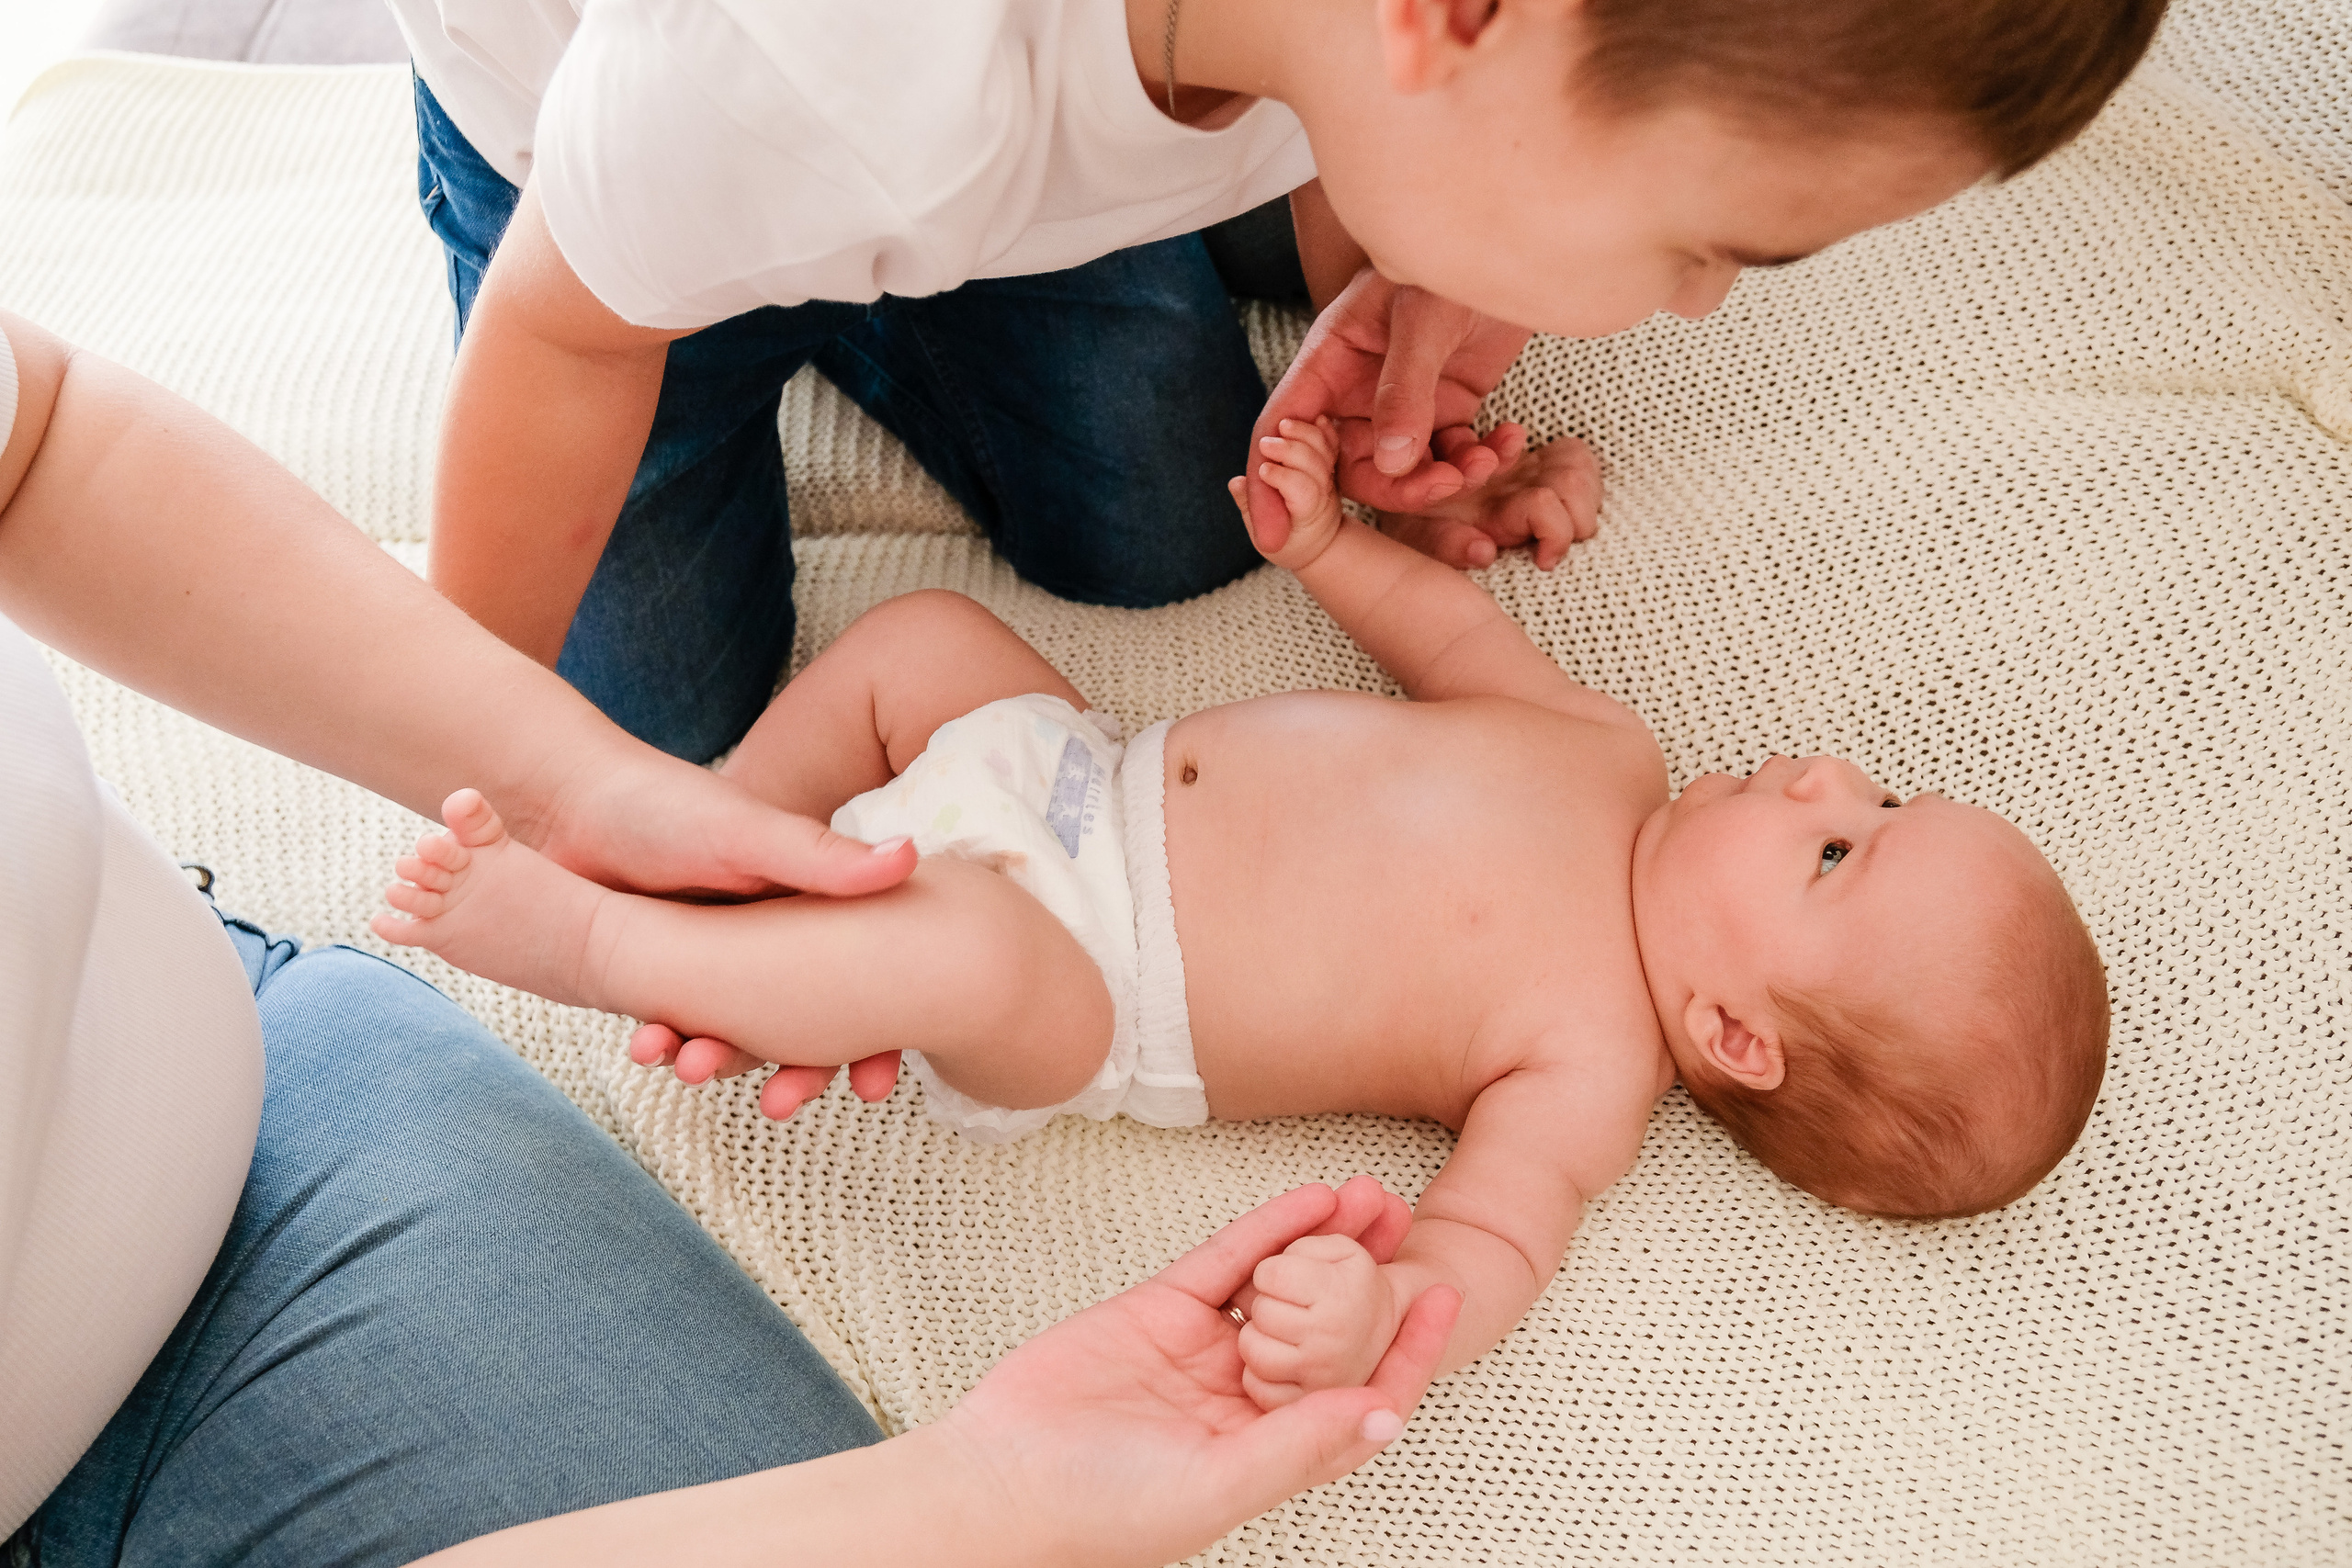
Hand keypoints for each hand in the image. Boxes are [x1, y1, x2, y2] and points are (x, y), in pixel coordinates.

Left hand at [518, 750, 915, 1113]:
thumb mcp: (748, 832)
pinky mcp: (664, 977)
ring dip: (723, 1061)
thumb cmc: (665, 804)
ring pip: (740, 1032)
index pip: (865, 981)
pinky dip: (668, 1044)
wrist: (563, 805)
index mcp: (810, 904)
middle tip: (781, 1103)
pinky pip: (679, 1026)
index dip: (877, 1039)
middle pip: (806, 1023)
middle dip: (799, 1071)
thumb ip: (824, 856)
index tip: (874, 1085)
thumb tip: (912, 856)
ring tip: (693, 1070)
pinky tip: (649, 1049)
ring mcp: (717, 961)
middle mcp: (772, 937)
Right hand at [932, 1179, 1461, 1567]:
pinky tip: (1311, 1200)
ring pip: (1285, 1287)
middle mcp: (1248, 1399)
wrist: (1000, 1482)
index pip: (1359, 1396)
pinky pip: (1229, 1263)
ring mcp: (1207, 1352)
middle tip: (1414, 1223)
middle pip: (1330, 1329)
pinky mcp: (1161, 1311)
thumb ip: (1295, 1448)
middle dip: (1373, 1280)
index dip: (1406, 1351)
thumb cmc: (1103, 1513)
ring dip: (1330, 1245)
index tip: (1445, 1301)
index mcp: (1272, 1452)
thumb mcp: (1214, 1488)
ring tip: (1375, 1198)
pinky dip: (1270, 1230)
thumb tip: (1383, 1414)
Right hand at [1229, 415, 1346, 571]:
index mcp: (1306, 514)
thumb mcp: (1263, 538)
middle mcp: (1323, 494)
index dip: (1283, 478)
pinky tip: (1316, 418)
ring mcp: (1329, 478)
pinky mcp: (1331, 465)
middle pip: (1313, 467)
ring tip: (1284, 424)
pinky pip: (1331, 443)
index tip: (1263, 470)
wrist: (1320, 541)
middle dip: (1290, 451)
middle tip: (1268, 443)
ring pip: (1324, 452)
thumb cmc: (1287, 542)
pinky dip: (1323, 429)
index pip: (1301, 491)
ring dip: (1304, 434)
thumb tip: (1237, 483)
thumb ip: (1249, 508)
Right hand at [1245, 269, 1597, 567]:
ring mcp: (1401, 407)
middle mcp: (1355, 393)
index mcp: (1327, 362)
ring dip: (1443, 479)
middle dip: (1395, 489)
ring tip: (1486, 458)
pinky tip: (1507, 441)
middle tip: (1444, 484)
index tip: (1271, 537)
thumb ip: (1405, 390)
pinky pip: (1448, 460)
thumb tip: (1392, 462)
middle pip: (1348, 468)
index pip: (1282, 431)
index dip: (1269, 485)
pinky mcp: (1445, 413)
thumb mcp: (1422, 318)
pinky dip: (1476, 462)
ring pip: (1402, 473)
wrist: (1513, 246)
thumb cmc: (1450, 260)